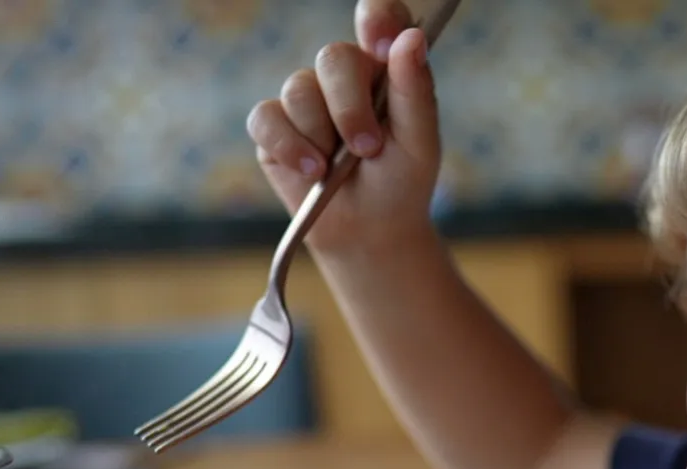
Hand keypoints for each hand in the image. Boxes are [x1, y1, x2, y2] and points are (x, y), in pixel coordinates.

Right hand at [247, 0, 438, 257]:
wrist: (369, 230)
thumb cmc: (401, 182)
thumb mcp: (419, 141)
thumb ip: (414, 89)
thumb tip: (411, 37)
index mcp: (385, 68)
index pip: (380, 18)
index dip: (377, 18)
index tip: (381, 42)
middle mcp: (344, 75)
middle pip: (333, 57)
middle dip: (349, 108)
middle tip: (367, 149)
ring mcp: (305, 97)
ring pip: (299, 89)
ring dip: (321, 136)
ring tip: (336, 170)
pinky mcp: (273, 125)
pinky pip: (267, 118)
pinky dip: (289, 147)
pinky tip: (310, 172)